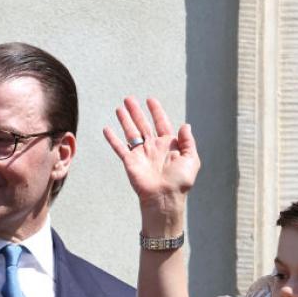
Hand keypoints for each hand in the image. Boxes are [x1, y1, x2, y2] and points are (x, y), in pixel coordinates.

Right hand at [102, 97, 199, 220]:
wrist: (165, 198)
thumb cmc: (180, 182)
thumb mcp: (191, 160)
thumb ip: (188, 142)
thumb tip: (185, 126)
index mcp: (168, 145)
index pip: (161, 123)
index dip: (156, 111)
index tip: (150, 100)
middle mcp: (153, 147)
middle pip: (143, 124)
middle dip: (136, 111)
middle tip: (128, 98)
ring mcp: (141, 154)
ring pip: (131, 132)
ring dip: (125, 120)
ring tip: (119, 107)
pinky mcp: (130, 162)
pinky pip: (120, 147)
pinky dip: (112, 139)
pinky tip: (106, 129)